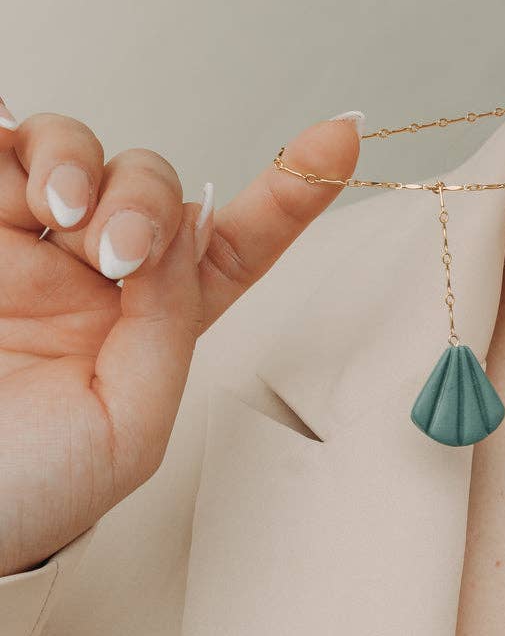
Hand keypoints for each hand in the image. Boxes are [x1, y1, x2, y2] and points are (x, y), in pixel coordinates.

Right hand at [0, 101, 362, 575]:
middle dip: (143, 197)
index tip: (339, 140)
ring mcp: (25, 250)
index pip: (234, 245)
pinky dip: (4, 143)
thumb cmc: (29, 495)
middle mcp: (93, 278)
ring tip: (55, 212)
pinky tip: (10, 162)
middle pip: (149, 184)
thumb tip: (179, 229)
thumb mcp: (129, 429)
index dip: (290, 193)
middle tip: (115, 252)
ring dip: (73, 161)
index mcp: (151, 325)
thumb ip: (168, 325)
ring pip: (73, 150)